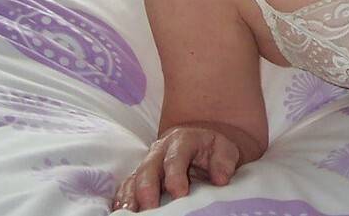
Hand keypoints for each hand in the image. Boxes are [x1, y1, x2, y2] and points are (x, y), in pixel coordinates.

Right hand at [113, 125, 240, 211]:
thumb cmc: (212, 150)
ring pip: (134, 178)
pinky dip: (123, 199)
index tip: (180, 194)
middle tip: (151, 208)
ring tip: (130, 213)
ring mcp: (148, 163)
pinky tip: (123, 212)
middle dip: (147, 188)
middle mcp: (160, 150)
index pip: (175, 157)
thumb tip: (221, 179)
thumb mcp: (225, 150)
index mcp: (182, 141)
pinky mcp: (139, 177)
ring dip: (130, 196)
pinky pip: (127, 187)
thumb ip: (224, 161)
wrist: (201, 145)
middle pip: (148, 168)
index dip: (175, 175)